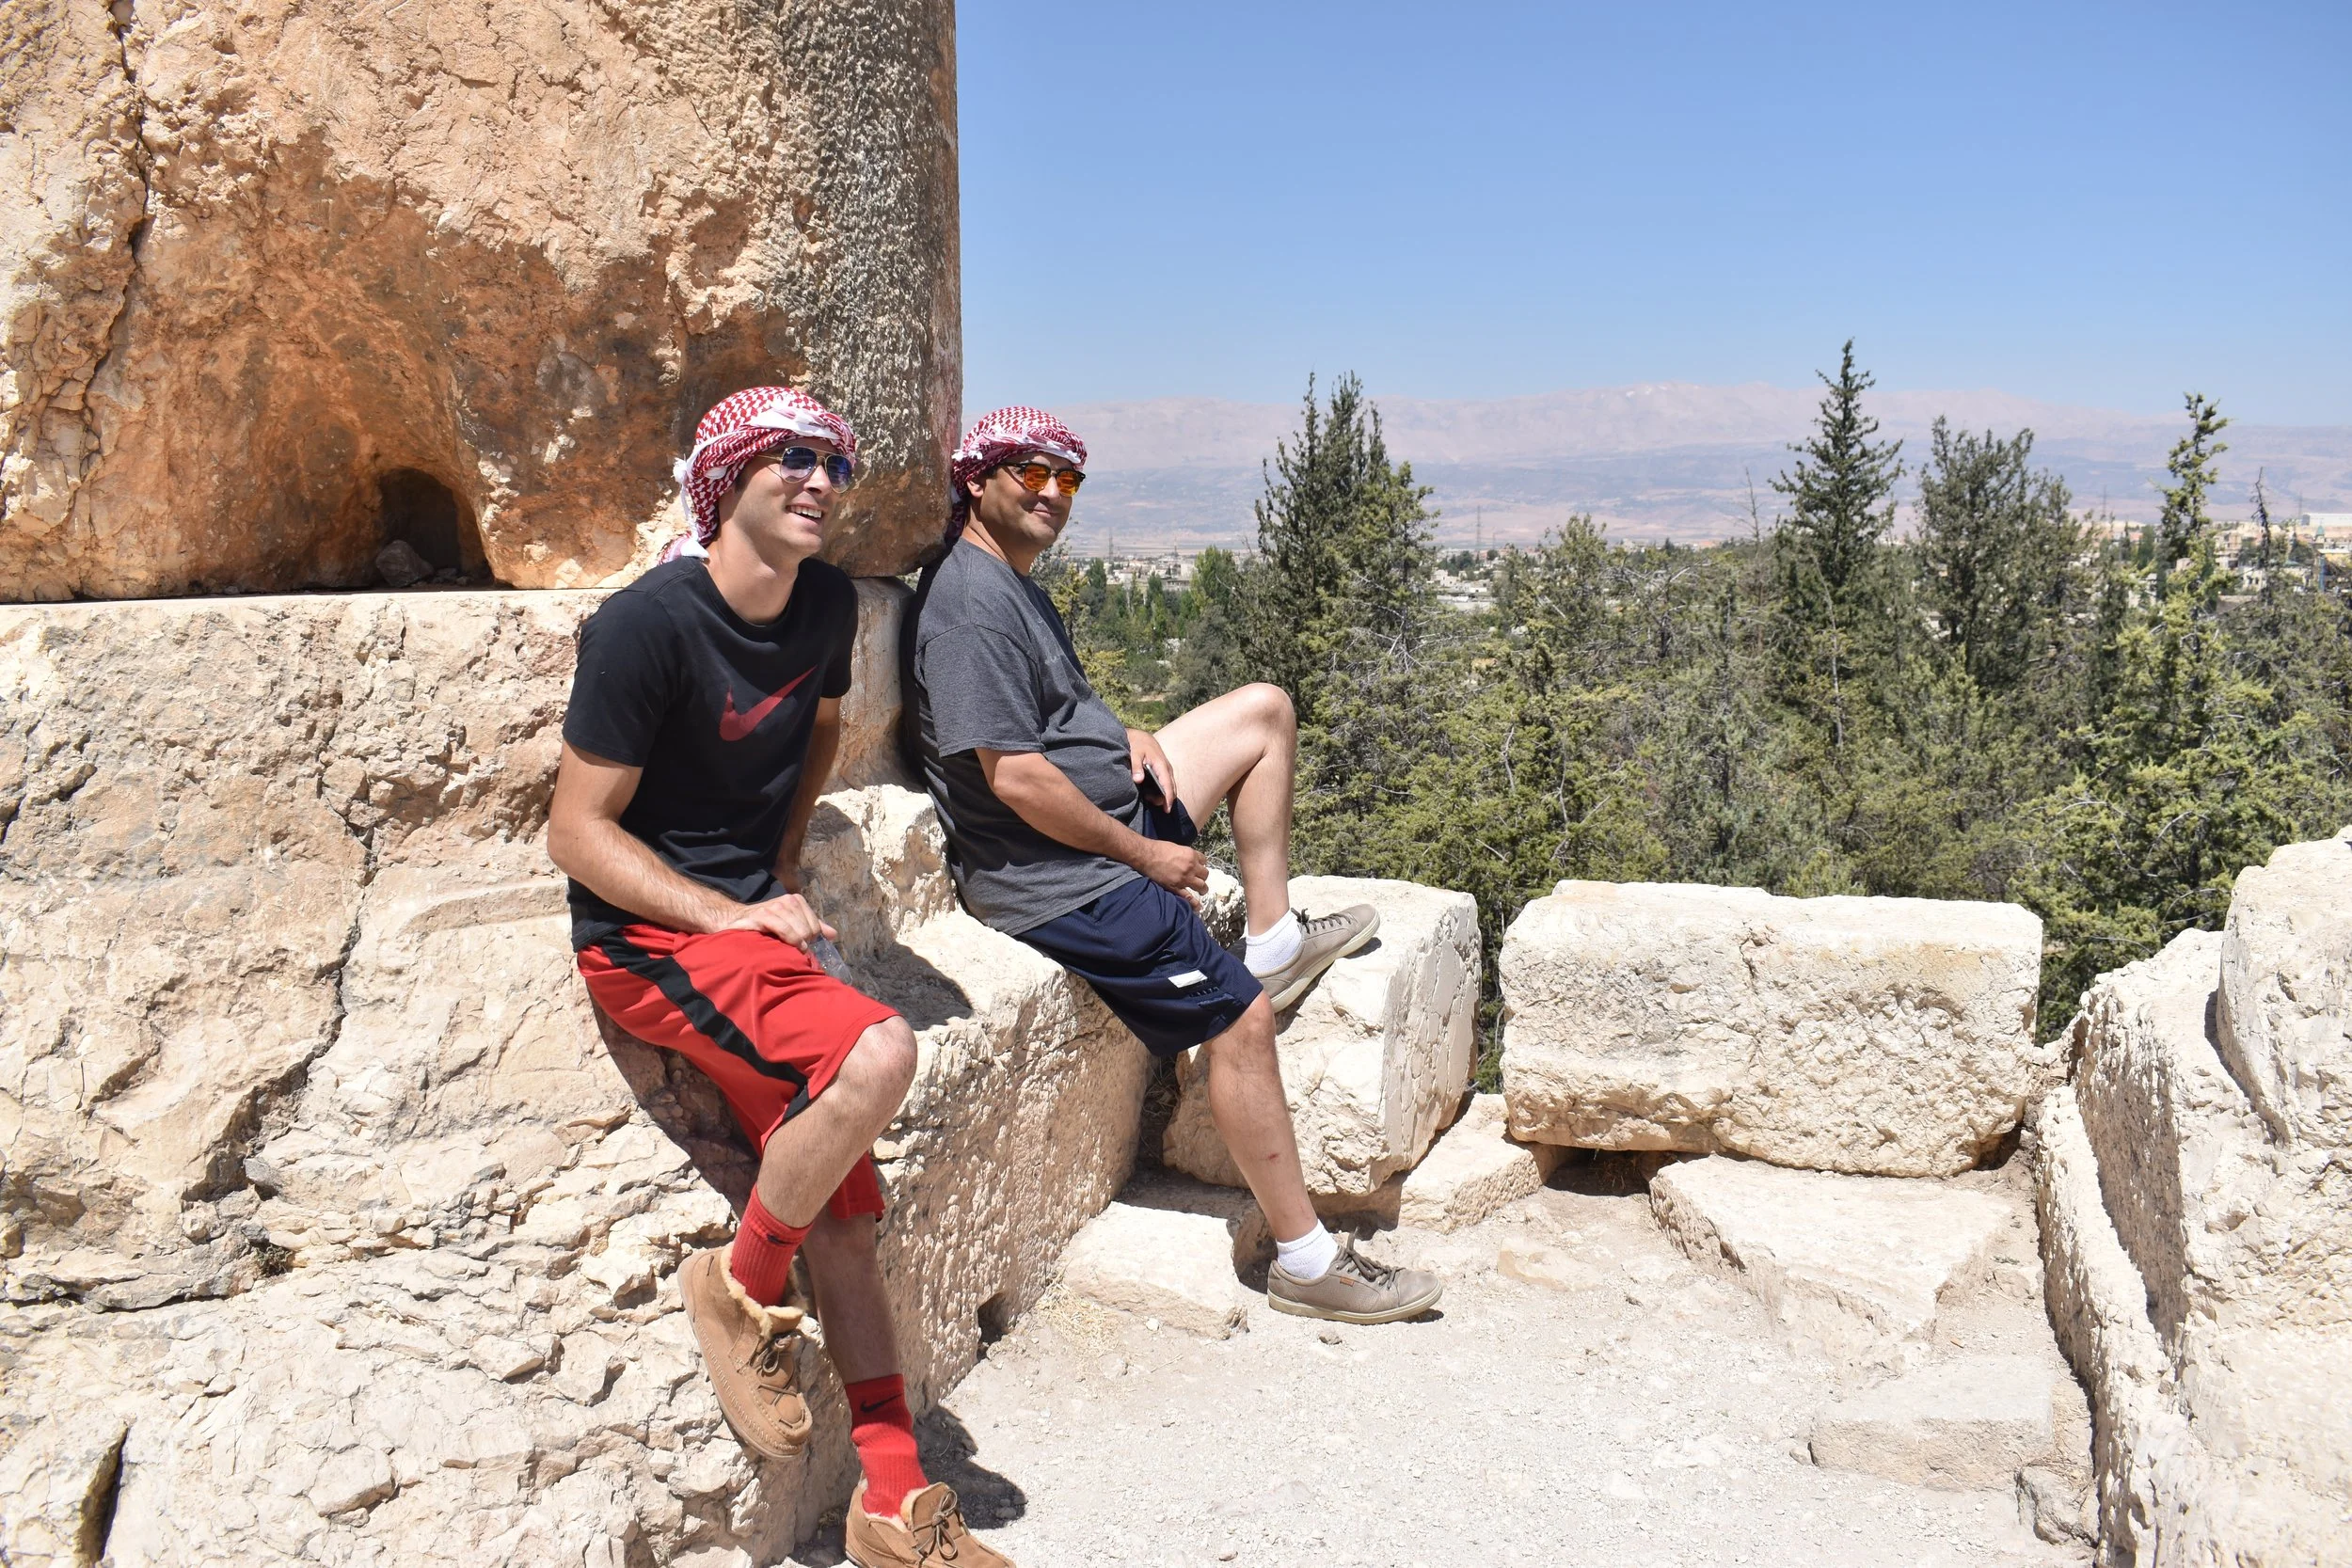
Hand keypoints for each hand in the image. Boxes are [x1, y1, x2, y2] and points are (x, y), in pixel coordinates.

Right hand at [714, 892, 835, 948]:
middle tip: (799, 951)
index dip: (814, 937)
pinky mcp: (762, 916)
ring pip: (797, 928)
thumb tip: (833, 934)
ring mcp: (773, 907)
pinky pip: (782, 928)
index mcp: (795, 901)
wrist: (735, 921)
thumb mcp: (791, 924)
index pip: (815, 923)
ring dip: (798, 943)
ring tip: (794, 951)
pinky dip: (789, 939)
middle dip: (806, 942)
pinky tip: (788, 946)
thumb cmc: (765, 925)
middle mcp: (786, 901)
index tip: (807, 946)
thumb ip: (812, 927)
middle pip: (808, 927)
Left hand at [1127, 728, 1176, 808]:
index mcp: (1161, 765)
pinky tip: (1151, 793)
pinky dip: (1162, 790)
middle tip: (1153, 805)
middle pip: (1172, 788)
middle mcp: (1167, 768)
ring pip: (1170, 786)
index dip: (1168, 798)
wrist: (1142, 737)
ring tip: (1149, 798)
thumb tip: (1138, 780)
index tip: (1166, 809)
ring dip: (1162, 795)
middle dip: (1166, 799)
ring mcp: (1167, 769)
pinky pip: (1167, 783)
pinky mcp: (1164, 770)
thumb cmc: (1138, 745)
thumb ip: (1136, 766)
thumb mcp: (1134, 753)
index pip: (1168, 784)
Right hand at [1133, 836, 1207, 906]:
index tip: (1198, 867)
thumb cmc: (1158, 849)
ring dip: (1202, 889)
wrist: (1146, 856)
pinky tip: (1197, 907)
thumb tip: (1187, 860)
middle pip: (1205, 874)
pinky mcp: (1176, 887)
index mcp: (1191, 855)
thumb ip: (1185, 855)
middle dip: (1203, 877)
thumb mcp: (1176, 847)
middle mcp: (1191, 867)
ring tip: (1201, 891)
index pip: (1204, 860)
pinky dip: (1194, 903)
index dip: (1201, 864)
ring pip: (1201, 886)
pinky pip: (1188, 897)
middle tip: (1199, 879)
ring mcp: (1184, 878)